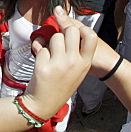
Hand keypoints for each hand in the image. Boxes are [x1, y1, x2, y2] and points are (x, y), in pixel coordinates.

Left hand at [21, 6, 98, 120]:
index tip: (75, 32)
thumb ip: (76, 52)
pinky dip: (39, 52)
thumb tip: (67, 27)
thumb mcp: (77, 71)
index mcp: (85, 64)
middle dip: (63, 33)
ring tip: (51, 56)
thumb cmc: (60, 85)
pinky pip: (41, 47)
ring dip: (50, 43)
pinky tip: (42, 63)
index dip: (82, 29)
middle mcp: (74, 63)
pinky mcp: (44, 66)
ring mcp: (59, 64)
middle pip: (71, 30)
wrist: (44, 104)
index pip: (91, 36)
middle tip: (60, 43)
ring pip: (55, 37)